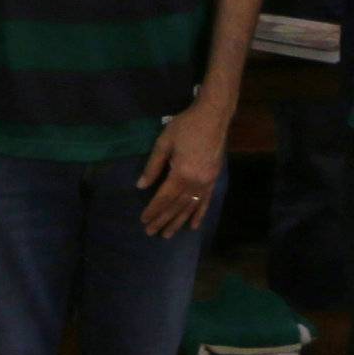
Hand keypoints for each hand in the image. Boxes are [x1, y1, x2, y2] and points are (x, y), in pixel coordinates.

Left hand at [137, 99, 227, 237]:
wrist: (212, 119)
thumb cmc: (184, 127)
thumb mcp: (164, 142)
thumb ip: (153, 166)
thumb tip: (141, 185)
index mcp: (181, 174)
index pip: (163, 197)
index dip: (153, 210)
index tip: (144, 221)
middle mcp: (195, 183)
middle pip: (176, 206)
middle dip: (163, 220)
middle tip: (151, 233)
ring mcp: (206, 184)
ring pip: (190, 208)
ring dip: (178, 222)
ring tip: (168, 235)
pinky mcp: (213, 181)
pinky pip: (205, 203)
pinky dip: (198, 215)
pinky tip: (193, 226)